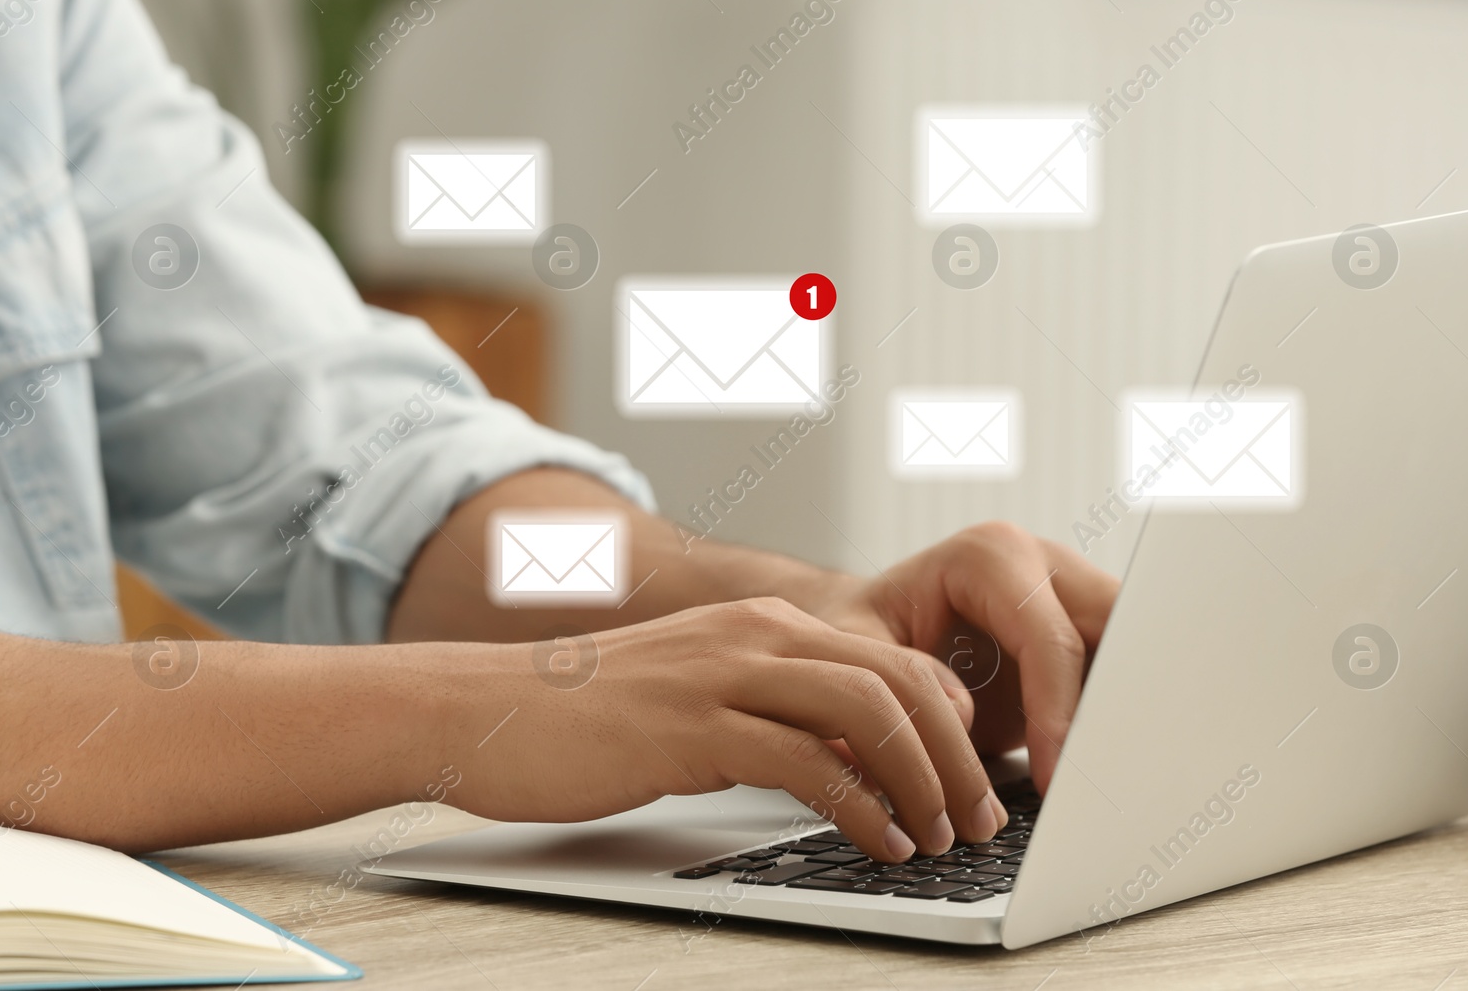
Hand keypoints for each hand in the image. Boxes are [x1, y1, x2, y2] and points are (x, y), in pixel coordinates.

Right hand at [455, 598, 1007, 861]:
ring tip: (939, 835)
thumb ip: (777, 714)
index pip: (894, 657)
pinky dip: (859, 807)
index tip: (974, 777)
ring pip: (866, 710)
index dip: (951, 720)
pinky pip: (803, 761)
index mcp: (765, 625)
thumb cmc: (593, 719)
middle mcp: (755, 634)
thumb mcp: (703, 699)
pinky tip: (878, 843)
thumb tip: (854, 763)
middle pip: (898, 678)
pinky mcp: (691, 728)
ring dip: (921, 779)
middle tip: (980, 815)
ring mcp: (723, 675)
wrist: (487, 710)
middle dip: (956, 753)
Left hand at [807, 523, 1119, 794]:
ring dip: (1125, 712)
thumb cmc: (859, 628)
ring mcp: (1073, 596)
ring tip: (1111, 778)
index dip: (1058, 713)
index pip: (1049, 638)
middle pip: (1116, 629)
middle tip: (1105, 776)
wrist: (870, 623)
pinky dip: (1117, 721)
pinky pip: (1122, 676)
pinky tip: (1104, 769)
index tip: (1053, 776)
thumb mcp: (854, 648)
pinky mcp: (1086, 634)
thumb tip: (959, 721)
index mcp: (991, 556)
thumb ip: (898, 679)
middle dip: (1117, 702)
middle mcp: (1044, 565)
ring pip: (1134, 650)